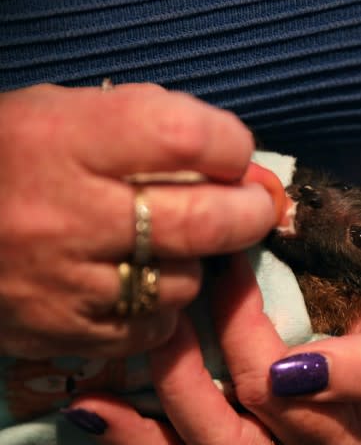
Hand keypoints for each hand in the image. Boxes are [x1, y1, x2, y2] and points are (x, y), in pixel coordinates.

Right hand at [0, 83, 279, 359]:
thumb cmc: (4, 156)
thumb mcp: (61, 112)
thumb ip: (145, 126)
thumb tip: (233, 160)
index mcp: (65, 139)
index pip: (185, 137)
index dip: (229, 145)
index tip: (234, 153)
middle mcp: (66, 213)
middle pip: (203, 222)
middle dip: (248, 213)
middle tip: (252, 206)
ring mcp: (63, 282)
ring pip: (182, 283)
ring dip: (196, 263)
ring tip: (174, 246)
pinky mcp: (59, 332)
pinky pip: (150, 329)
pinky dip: (162, 309)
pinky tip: (142, 285)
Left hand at [62, 252, 360, 444]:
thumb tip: (295, 377)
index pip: (290, 394)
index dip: (252, 333)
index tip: (227, 269)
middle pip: (240, 437)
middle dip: (190, 379)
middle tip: (161, 317)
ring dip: (148, 426)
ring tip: (95, 396)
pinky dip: (137, 442)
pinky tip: (94, 416)